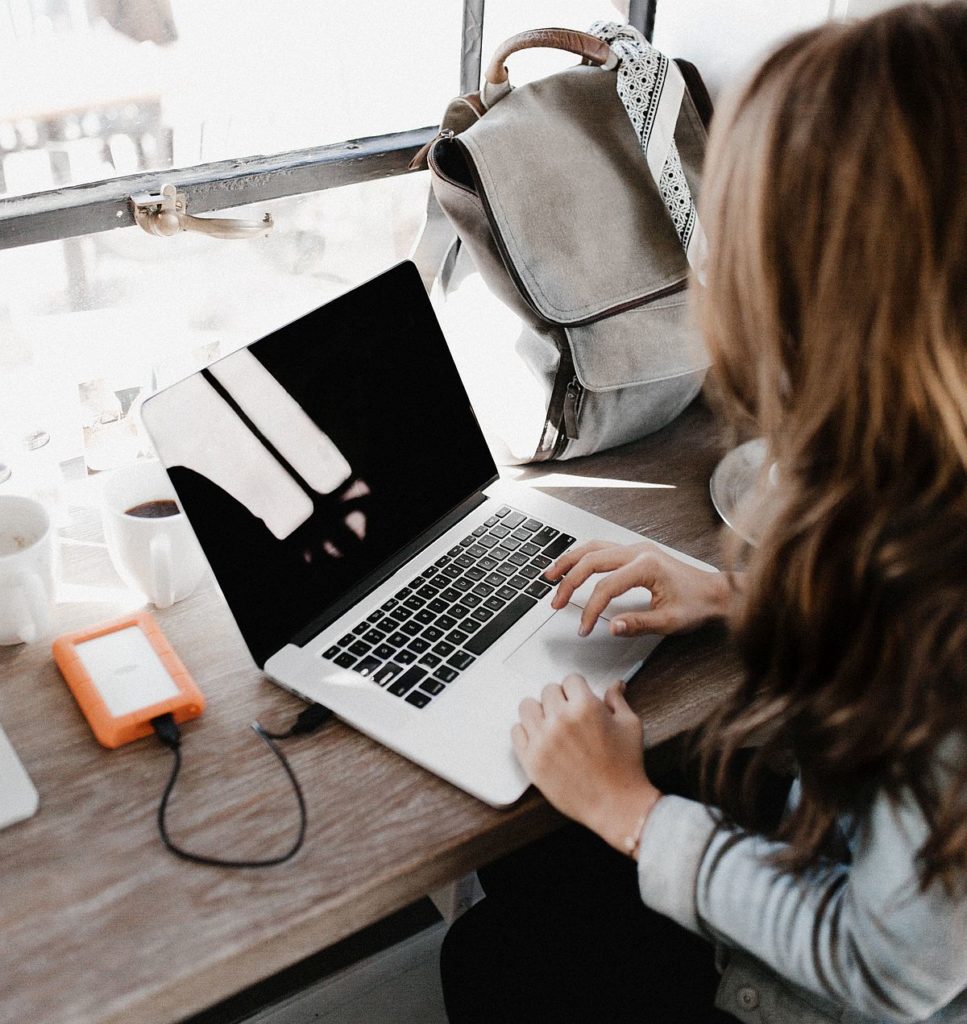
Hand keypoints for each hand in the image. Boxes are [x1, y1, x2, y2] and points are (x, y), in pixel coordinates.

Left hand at [512, 674, 660, 855]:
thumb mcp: (629, 726)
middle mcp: (560, 720)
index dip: (577, 689)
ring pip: (527, 706)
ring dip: (540, 712)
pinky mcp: (531, 760)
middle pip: (548, 691)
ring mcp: (542, 740)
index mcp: (585, 707)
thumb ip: (617, 700)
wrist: (616, 805)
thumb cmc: (626, 767)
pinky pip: (516, 732)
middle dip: (560, 699)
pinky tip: (540, 739)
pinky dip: (526, 732)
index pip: (570, 679)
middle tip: (568, 714)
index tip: (579, 698)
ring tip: (551, 724)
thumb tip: (615, 685)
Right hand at [546, 540, 734, 638]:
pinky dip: (583, 556)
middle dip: (569, 582)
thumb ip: (639, 624)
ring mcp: (636, 549)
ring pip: (593, 548)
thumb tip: (612, 627)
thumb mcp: (670, 621)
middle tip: (556, 602)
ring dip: (570, 561)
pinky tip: (572, 566)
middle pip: (592, 560)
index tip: (584, 628)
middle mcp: (638, 551)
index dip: (590, 609)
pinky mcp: (636, 552)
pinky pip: (602, 548)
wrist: (716, 592)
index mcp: (646, 566)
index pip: (606, 587)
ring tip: (551, 576)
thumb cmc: (698, 604)